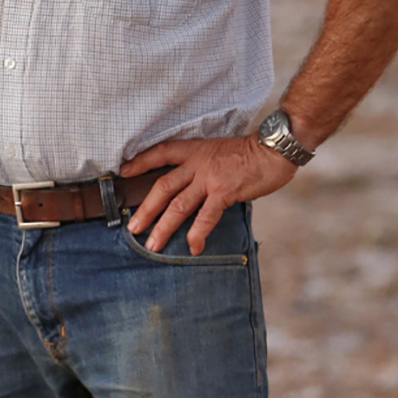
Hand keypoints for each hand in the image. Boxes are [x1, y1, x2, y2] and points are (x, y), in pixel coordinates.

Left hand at [120, 134, 296, 253]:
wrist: (273, 150)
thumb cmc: (250, 152)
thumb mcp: (219, 150)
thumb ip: (202, 166)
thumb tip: (191, 186)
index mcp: (195, 150)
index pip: (161, 152)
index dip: (141, 161)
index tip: (124, 171)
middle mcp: (198, 163)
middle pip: (163, 187)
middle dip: (146, 209)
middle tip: (133, 228)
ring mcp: (210, 178)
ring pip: (179, 205)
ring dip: (163, 227)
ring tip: (153, 244)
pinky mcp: (224, 192)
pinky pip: (206, 216)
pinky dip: (197, 234)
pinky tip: (192, 247)